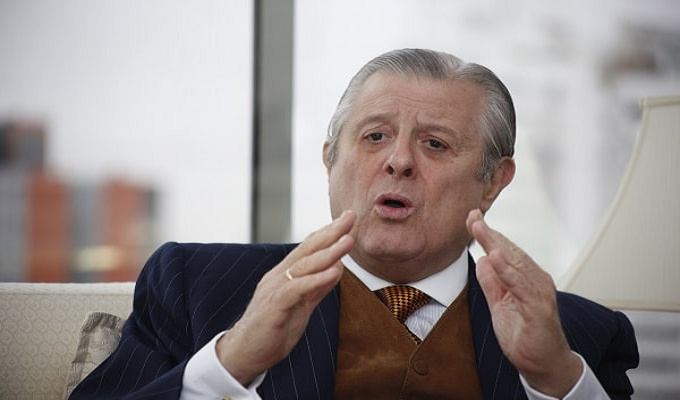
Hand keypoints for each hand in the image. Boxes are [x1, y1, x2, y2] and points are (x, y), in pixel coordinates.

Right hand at [216, 210, 355, 385]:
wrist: (244, 354)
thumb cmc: (272, 330)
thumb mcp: (301, 306)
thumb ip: (317, 287)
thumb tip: (336, 268)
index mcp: (285, 274)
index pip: (309, 248)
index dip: (328, 232)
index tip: (348, 218)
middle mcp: (279, 276)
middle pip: (308, 249)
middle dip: (331, 232)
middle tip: (351, 216)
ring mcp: (274, 289)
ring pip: (304, 265)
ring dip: (328, 252)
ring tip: (348, 240)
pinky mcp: (273, 306)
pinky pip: (297, 289)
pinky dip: (316, 279)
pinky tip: (334, 272)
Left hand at [466, 209, 581, 396]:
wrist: (544, 365)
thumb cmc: (525, 334)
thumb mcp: (500, 305)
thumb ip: (491, 283)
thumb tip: (482, 261)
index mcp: (526, 277)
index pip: (505, 250)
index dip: (488, 234)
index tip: (471, 218)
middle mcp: (535, 280)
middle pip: (510, 250)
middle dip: (489, 233)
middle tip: (472, 215)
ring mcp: (539, 292)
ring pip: (516, 263)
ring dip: (496, 244)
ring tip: (479, 228)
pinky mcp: (539, 308)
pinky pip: (521, 285)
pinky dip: (508, 270)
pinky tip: (495, 257)